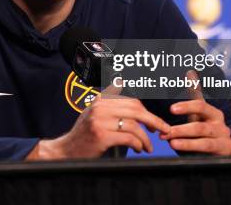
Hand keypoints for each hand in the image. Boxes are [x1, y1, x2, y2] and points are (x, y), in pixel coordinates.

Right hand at [26, 96, 169, 159]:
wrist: (67, 149)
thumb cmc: (85, 133)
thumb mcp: (95, 112)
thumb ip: (109, 100)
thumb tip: (121, 81)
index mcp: (101, 100)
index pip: (132, 101)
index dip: (147, 112)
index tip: (155, 123)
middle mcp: (100, 107)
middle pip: (136, 111)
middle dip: (153, 122)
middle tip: (163, 131)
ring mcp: (100, 121)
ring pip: (134, 126)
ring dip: (145, 138)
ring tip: (148, 147)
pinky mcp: (101, 135)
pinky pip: (129, 138)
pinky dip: (138, 144)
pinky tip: (139, 149)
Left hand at [159, 100, 230, 155]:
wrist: (226, 149)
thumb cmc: (207, 128)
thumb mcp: (200, 112)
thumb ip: (195, 93)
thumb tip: (190, 71)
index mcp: (213, 113)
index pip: (200, 106)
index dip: (187, 106)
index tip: (172, 109)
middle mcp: (219, 124)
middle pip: (199, 125)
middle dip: (181, 129)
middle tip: (165, 130)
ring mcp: (222, 137)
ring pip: (203, 138)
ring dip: (184, 140)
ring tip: (170, 140)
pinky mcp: (222, 150)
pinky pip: (206, 148)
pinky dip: (191, 147)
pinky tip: (178, 146)